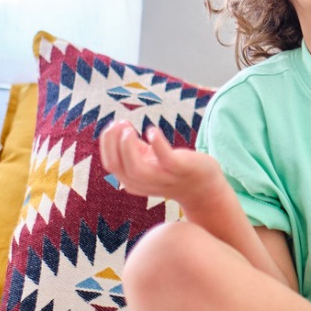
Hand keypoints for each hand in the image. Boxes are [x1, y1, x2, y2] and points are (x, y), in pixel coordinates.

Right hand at [98, 120, 222, 206]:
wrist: (203, 188)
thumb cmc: (174, 170)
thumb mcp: (150, 159)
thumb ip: (134, 148)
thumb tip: (120, 127)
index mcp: (133, 180)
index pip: (110, 164)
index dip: (107, 143)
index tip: (114, 124)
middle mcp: (144, 183)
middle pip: (117, 167)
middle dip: (112, 142)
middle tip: (120, 122)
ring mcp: (162, 178)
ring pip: (135, 169)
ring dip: (127, 147)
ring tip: (129, 129)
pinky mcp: (180, 170)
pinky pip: (165, 160)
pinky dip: (157, 144)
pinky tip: (152, 131)